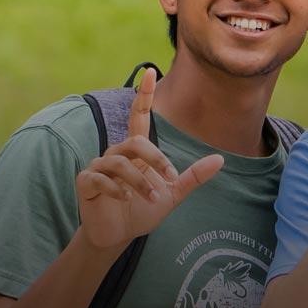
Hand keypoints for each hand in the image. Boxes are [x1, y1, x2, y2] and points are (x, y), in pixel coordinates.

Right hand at [75, 68, 224, 248]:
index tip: (151, 71)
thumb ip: (193, 176)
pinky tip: (126, 200)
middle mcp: (116, 153)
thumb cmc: (142, 211)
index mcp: (136, 152)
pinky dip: (116, 189)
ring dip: (140, 181)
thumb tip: (221, 159)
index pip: (139, 117)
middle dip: (156, 159)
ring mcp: (98, 167)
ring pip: (119, 161)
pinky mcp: (86, 182)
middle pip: (135, 141)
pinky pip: (99, 177)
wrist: (119, 236)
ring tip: (152, 198)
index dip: (144, 95)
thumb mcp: (173, 193)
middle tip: (170, 180)